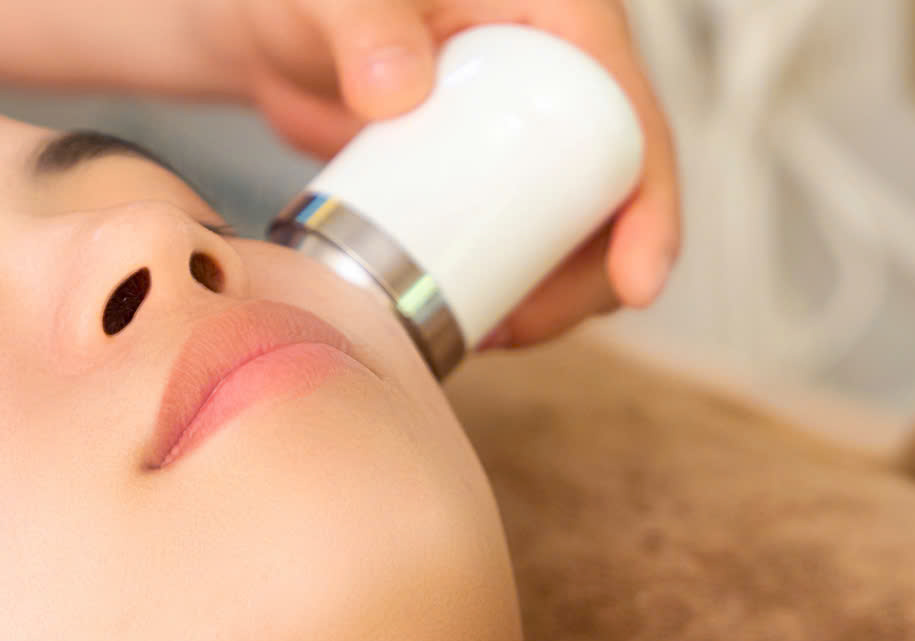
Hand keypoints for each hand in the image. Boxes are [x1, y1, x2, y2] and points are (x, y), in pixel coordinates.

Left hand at [210, 0, 680, 347]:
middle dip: (592, 275)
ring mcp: (519, 127)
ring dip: (551, 291)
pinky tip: (478, 326)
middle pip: (613, 186)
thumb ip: (364, 23)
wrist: (266, 28)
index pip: (628, 110)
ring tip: (491, 336)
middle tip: (523, 329)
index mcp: (557, 12)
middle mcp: (554, 69)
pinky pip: (515, 234)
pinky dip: (507, 283)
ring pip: (570, 222)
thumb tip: (397, 92)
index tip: (636, 283)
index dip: (648, 202)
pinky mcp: (479, 171)